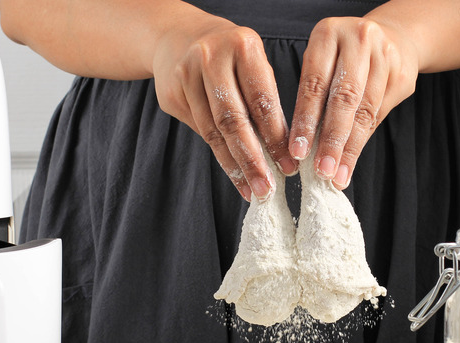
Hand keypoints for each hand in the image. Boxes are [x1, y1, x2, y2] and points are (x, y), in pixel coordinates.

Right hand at [152, 12, 295, 200]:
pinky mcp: (170, 93)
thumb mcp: (255, 65)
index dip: (276, 138)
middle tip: (267, 188)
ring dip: (234, 165)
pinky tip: (233, 172)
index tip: (289, 166)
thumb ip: (266, 102)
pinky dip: (218, 154)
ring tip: (251, 188)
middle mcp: (212, 57)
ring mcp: (186, 74)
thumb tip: (281, 153)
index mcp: (243, 46)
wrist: (180, 37)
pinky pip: (199, 131)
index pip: (262, 101)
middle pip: (233, 119)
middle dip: (252, 159)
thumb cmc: (232, 57)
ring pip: (213, 131)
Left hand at [288, 17, 418, 189]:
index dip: (305, 120)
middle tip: (322, 170)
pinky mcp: (402, 74)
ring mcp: (385, 56)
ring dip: (349, 148)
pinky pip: (379, 114)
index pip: (314, 83)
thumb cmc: (343, 56)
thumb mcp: (321, 60)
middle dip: (331, 139)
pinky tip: (351, 161)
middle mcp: (358, 40)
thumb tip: (301, 145)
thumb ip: (312, 93)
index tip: (298, 152)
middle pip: (344, 98)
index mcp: (328, 33)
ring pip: (365, 110)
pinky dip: (363, 141)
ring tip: (337, 175)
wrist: (393, 36)